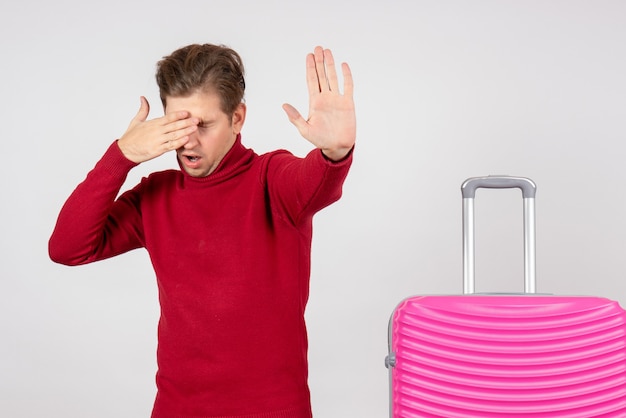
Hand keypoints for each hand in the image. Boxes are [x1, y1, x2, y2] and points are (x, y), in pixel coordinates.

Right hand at [117, 96, 198, 163]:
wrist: (125, 151)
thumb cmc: (131, 137)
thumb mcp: (136, 121)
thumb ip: (143, 110)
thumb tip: (143, 98)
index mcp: (153, 124)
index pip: (168, 117)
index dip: (178, 114)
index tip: (187, 113)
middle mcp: (157, 131)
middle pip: (174, 125)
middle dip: (186, 122)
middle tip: (197, 119)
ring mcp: (158, 141)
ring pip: (174, 135)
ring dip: (186, 131)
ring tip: (195, 128)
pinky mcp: (158, 150)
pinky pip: (171, 146)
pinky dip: (179, 142)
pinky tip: (187, 139)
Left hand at [282, 46, 355, 160]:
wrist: (337, 147)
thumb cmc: (320, 140)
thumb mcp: (305, 129)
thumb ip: (295, 117)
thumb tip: (284, 105)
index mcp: (315, 102)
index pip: (312, 80)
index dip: (310, 68)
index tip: (309, 56)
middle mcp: (325, 98)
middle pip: (322, 75)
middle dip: (319, 61)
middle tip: (317, 48)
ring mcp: (337, 99)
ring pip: (333, 77)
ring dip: (330, 64)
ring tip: (328, 51)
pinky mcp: (348, 103)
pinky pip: (348, 86)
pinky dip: (346, 76)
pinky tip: (344, 65)